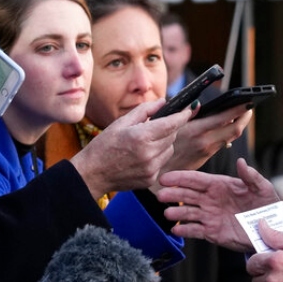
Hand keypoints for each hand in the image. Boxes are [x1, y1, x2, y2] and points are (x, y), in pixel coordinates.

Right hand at [70, 99, 191, 198]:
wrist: (92, 174)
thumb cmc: (104, 146)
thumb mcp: (121, 123)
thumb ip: (144, 110)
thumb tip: (163, 101)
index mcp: (141, 136)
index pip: (171, 124)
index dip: (183, 115)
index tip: (190, 109)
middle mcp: (148, 154)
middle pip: (172, 136)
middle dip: (168, 128)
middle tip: (154, 127)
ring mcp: (151, 169)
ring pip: (169, 150)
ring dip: (163, 143)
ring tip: (145, 143)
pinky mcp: (150, 179)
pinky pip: (162, 163)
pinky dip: (157, 157)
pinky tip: (141, 157)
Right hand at [157, 158, 279, 251]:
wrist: (270, 229)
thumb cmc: (267, 204)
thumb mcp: (262, 188)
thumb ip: (251, 176)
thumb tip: (241, 162)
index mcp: (219, 185)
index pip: (196, 180)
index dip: (180, 178)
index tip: (166, 178)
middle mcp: (210, 199)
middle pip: (187, 195)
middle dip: (173, 194)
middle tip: (160, 195)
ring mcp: (210, 216)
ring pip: (188, 213)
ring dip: (177, 213)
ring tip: (168, 214)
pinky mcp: (212, 232)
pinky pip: (195, 231)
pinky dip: (185, 230)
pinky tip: (175, 230)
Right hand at [161, 103, 252, 181]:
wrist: (159, 171)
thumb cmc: (160, 143)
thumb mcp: (169, 124)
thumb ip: (185, 113)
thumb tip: (198, 103)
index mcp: (196, 130)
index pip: (225, 118)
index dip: (239, 110)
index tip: (248, 101)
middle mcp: (205, 142)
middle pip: (235, 130)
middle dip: (245, 117)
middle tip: (249, 106)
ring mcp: (207, 151)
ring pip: (230, 136)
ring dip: (237, 124)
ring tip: (241, 113)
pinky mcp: (206, 157)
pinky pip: (222, 143)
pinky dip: (227, 132)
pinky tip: (226, 125)